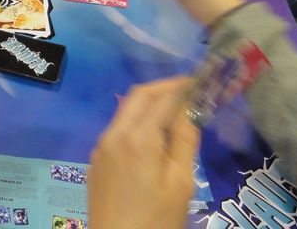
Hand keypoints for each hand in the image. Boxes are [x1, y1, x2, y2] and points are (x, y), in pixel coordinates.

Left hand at [88, 77, 199, 228]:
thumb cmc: (156, 220)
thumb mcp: (180, 183)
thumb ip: (184, 141)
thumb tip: (189, 109)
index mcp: (138, 138)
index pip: (161, 98)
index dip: (181, 86)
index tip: (200, 81)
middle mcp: (114, 133)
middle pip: (138, 96)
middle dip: (163, 87)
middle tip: (188, 88)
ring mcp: (101, 145)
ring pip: (125, 110)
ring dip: (149, 102)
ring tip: (175, 108)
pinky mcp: (96, 159)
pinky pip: (118, 128)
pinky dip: (137, 120)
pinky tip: (153, 133)